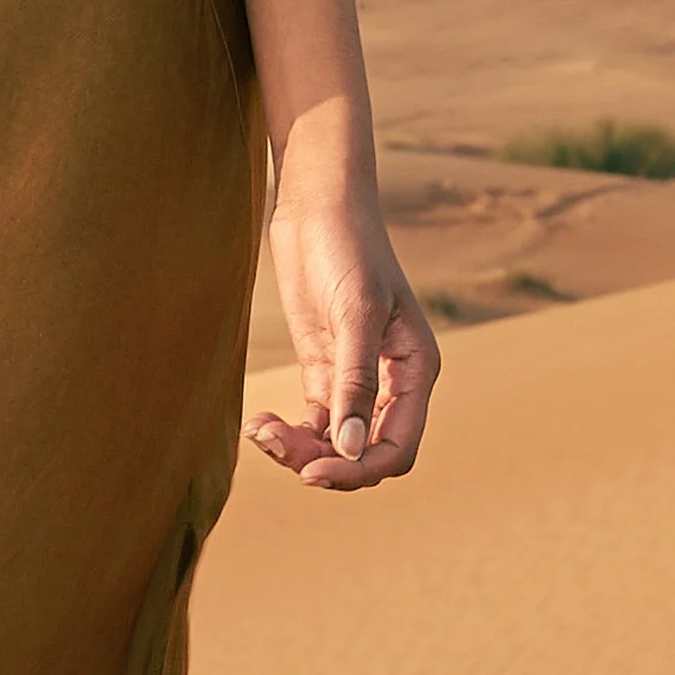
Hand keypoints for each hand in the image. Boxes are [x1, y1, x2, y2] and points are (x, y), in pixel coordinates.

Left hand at [248, 166, 438, 490]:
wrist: (317, 203)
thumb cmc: (347, 247)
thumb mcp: (354, 313)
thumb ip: (356, 381)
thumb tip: (352, 448)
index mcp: (415, 371)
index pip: (397, 446)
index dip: (359, 469)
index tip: (314, 471)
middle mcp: (391, 382)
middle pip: (365, 452)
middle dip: (325, 461)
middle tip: (276, 446)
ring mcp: (355, 376)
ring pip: (335, 442)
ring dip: (300, 449)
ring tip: (260, 431)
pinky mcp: (323, 367)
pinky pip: (313, 420)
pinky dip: (289, 431)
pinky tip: (259, 423)